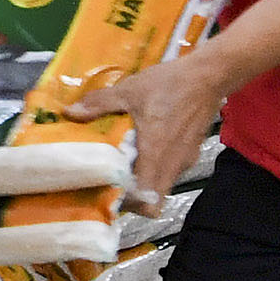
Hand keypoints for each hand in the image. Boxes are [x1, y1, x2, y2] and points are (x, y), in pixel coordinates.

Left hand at [84, 54, 226, 211]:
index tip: (112, 194)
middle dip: (134, 197)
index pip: (148, 202)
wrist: (209, 75)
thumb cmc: (170, 84)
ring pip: (162, 185)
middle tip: (113, 182)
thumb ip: (99, 103)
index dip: (130, 205)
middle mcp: (172, 165)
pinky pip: (170, 170)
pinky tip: (146, 148)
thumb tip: (69, 112)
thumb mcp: (130, 91)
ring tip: (125, 165)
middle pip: (153, 200)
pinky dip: (157, 167)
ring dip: (144, 181)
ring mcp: (185, 160)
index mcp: (156, 155)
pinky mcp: (191, 152)